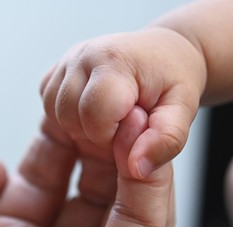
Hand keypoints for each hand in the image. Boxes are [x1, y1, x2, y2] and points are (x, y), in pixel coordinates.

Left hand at [0, 107, 173, 226]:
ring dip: (136, 160)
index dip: (63, 139)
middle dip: (105, 144)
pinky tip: (144, 154)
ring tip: (135, 122)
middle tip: (111, 109)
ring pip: (127, 205)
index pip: (49, 177)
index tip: (73, 108)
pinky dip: (151, 188)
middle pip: (94, 186)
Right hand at [41, 27, 205, 177]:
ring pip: (54, 112)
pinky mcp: (58, 70)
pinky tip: (91, 114)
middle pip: (68, 116)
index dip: (111, 136)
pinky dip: (67, 117)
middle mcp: (84, 56)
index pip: (94, 116)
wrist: (162, 53)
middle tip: (121, 125)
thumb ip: (165, 141)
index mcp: (114, 62)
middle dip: (94, 133)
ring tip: (108, 119)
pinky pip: (49, 105)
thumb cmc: (172, 79)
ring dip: (79, 126)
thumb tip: (136, 167)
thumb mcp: (182, 112)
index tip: (131, 130)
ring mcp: (67, 61)